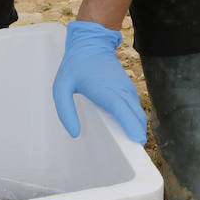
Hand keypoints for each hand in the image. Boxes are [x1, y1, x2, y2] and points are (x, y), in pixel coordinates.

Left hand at [52, 20, 146, 143]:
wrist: (91, 43)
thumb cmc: (75, 66)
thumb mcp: (61, 87)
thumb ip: (65, 111)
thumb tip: (74, 133)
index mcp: (105, 90)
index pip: (123, 109)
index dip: (132, 125)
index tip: (137, 141)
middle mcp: (120, 90)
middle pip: (135, 116)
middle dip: (137, 134)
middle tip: (132, 156)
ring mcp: (126, 89)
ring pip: (138, 113)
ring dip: (137, 128)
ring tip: (132, 149)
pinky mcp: (128, 89)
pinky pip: (135, 108)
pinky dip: (135, 121)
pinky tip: (130, 133)